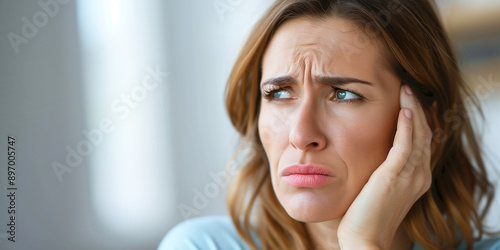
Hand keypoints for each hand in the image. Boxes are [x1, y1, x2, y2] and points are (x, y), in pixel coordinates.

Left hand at [337, 85, 432, 248]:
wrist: (363, 238)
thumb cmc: (365, 214)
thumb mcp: (378, 186)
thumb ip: (383, 168)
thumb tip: (374, 152)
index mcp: (416, 178)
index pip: (422, 141)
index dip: (419, 119)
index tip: (410, 100)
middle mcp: (418, 175)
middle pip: (424, 134)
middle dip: (418, 108)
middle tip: (409, 87)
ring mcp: (410, 176)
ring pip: (418, 135)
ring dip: (414, 109)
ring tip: (407, 89)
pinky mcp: (395, 177)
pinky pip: (405, 145)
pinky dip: (407, 126)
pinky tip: (405, 109)